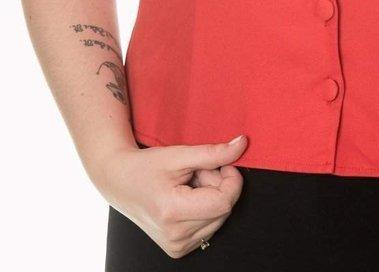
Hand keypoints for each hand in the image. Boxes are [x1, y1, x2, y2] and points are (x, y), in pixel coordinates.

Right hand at [94, 135, 249, 257]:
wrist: (120, 182)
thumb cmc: (147, 166)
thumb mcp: (179, 154)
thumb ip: (213, 152)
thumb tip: (242, 144)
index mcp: (173, 212)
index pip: (224, 202)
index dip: (232, 180)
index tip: (224, 163)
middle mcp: (175, 236)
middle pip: (223, 210)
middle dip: (219, 185)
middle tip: (198, 171)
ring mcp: (176, 246)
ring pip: (219, 219)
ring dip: (212, 197)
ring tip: (189, 184)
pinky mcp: (178, 249)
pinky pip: (209, 227)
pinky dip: (205, 209)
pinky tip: (187, 198)